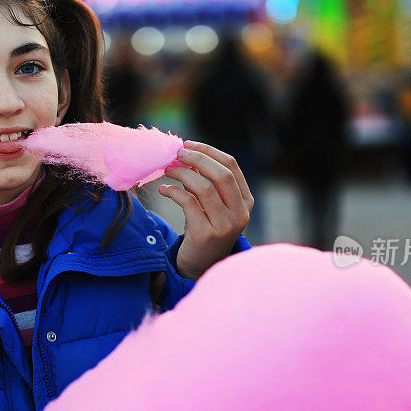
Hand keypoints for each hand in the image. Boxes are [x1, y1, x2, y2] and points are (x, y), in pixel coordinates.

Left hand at [158, 140, 254, 280]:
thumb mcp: (211, 205)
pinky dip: (174, 192)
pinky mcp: (206, 235)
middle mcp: (240, 214)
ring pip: (204, 188)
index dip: (209, 151)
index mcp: (245, 202)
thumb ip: (204, 182)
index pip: (232, 166)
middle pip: (222, 174)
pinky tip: (164, 190)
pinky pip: (189, 203)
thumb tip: (185, 154)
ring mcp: (225, 226)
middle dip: (197, 158)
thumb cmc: (204, 229)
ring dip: (183, 174)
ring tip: (168, 170)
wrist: (199, 266)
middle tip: (177, 153)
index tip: (188, 144)